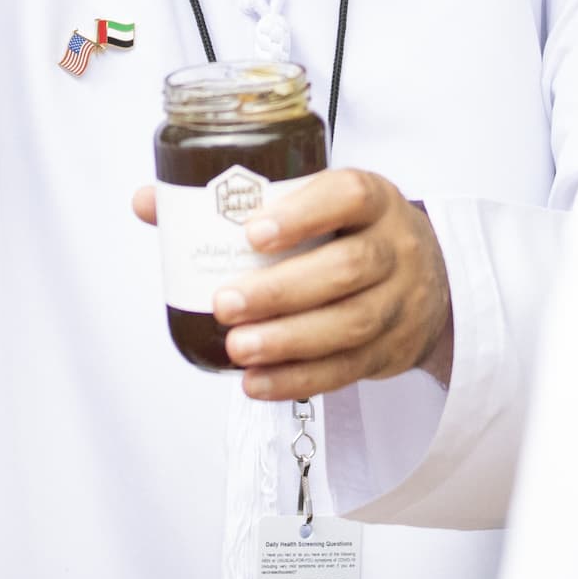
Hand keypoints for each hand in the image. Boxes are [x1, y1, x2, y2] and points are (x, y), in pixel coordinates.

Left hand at [134, 169, 453, 398]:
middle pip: (349, 267)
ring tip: (237, 348)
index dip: (303, 213)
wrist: (429, 275)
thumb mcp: (315, 198)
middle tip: (225, 304)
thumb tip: (148, 201)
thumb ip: (234, 198)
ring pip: (351, 323)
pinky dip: (299, 380)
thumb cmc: (348, 229)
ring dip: (289, 340)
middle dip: (282, 290)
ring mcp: (400, 302)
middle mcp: (395, 247)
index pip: (347, 195)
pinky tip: (256, 383)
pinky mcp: (393, 351)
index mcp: (373, 198)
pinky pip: (348, 371)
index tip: (252, 231)